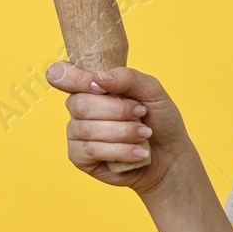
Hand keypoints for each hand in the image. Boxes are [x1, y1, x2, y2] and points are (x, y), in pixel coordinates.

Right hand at [44, 62, 192, 193]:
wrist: (171, 156)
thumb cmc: (159, 120)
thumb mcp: (152, 91)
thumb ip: (128, 78)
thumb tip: (99, 78)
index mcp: (91, 86)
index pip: (61, 74)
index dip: (75, 78)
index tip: (101, 87)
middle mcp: (79, 108)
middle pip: (80, 104)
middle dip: (117, 110)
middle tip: (141, 113)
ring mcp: (77, 133)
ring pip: (87, 128)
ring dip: (123, 131)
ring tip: (144, 134)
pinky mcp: (80, 157)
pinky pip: (91, 150)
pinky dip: (121, 150)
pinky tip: (138, 152)